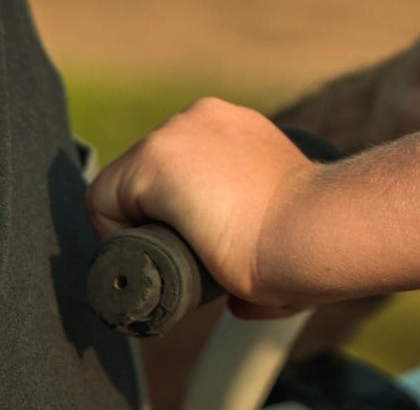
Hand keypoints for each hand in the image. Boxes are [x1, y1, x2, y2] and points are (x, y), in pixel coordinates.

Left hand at [88, 98, 320, 311]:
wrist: (317, 230)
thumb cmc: (313, 242)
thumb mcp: (283, 230)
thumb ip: (257, 251)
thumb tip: (236, 301)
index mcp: (236, 130)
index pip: (180, 167)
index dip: (176, 212)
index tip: (194, 248)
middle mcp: (203, 117)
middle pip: (148, 174)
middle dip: (156, 218)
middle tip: (179, 261)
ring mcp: (176, 133)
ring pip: (124, 185)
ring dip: (136, 224)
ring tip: (162, 263)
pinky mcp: (154, 158)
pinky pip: (101, 199)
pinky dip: (110, 232)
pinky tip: (140, 256)